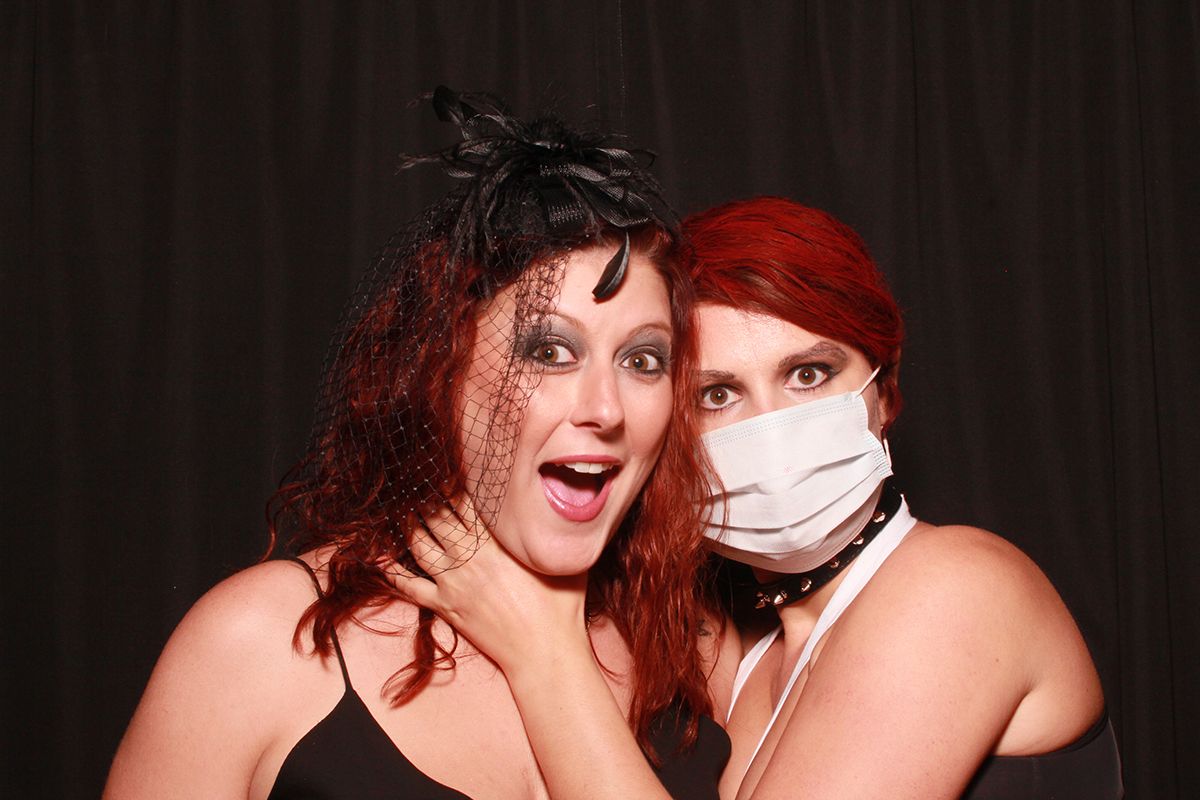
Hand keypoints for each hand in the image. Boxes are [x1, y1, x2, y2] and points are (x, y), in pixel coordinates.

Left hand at [389, 498, 590, 672]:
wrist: (545, 652)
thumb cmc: (562, 606)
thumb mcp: (563, 559)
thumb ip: (553, 531)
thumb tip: (561, 506)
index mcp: (496, 542)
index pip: (465, 501)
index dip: (451, 482)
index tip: (443, 469)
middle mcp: (469, 558)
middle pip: (436, 517)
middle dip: (424, 497)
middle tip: (415, 481)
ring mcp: (453, 583)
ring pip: (418, 545)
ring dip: (407, 525)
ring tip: (402, 509)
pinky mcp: (446, 608)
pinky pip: (409, 587)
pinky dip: (392, 572)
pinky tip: (380, 558)